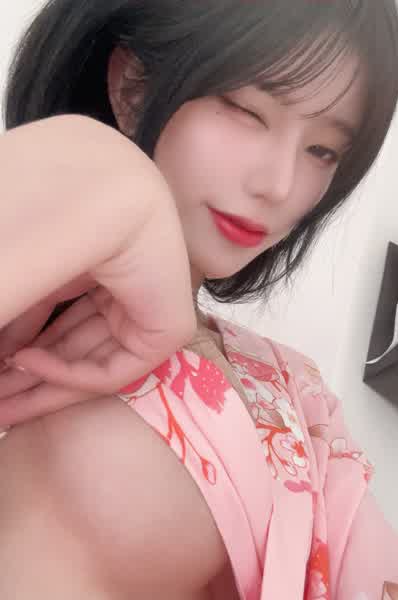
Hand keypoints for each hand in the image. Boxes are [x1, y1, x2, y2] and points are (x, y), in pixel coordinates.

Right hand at [0, 115, 195, 429]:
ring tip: (2, 406)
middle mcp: (121, 284)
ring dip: (46, 384)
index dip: (21, 347)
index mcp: (97, 263)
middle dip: (30, 373)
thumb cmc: (52, 215)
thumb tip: (4, 356)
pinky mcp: (169, 327)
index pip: (59, 318)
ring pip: (92, 358)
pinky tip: (28, 366)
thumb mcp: (31, 280)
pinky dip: (73, 376)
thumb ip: (20, 318)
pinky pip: (118, 367)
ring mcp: (147, 305)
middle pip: (72, 342)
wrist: (96, 191)